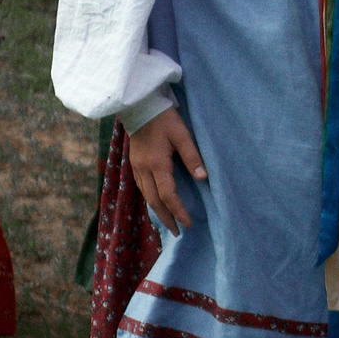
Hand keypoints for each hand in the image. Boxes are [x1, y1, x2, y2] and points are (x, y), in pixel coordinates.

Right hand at [129, 108, 207, 234]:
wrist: (139, 105)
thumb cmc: (164, 118)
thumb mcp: (182, 134)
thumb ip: (193, 156)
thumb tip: (203, 178)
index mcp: (157, 164)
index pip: (168, 195)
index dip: (178, 211)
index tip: (188, 224)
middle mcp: (144, 169)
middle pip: (154, 201)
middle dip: (166, 218)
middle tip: (177, 232)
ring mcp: (136, 166)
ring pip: (146, 195)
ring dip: (157, 210)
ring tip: (168, 222)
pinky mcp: (134, 162)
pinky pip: (141, 187)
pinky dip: (150, 199)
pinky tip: (156, 202)